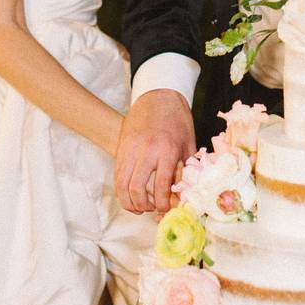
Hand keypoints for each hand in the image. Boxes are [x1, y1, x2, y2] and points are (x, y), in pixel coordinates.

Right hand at [115, 89, 195, 213]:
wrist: (158, 95)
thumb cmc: (177, 120)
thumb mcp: (188, 144)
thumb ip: (184, 171)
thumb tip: (181, 196)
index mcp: (166, 151)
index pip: (160, 187)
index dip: (162, 204)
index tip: (166, 209)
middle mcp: (146, 151)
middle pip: (136, 189)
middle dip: (143, 206)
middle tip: (152, 209)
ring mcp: (130, 149)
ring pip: (121, 184)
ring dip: (128, 201)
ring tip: (139, 208)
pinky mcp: (120, 148)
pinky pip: (117, 175)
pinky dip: (121, 190)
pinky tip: (130, 196)